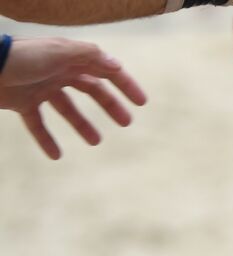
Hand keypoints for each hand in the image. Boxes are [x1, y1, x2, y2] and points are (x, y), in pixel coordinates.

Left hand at [0, 38, 145, 159]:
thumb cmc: (20, 58)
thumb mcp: (58, 52)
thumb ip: (88, 55)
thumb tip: (116, 65)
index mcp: (68, 58)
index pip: (104, 70)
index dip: (125, 84)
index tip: (141, 103)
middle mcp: (56, 72)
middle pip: (90, 89)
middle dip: (109, 105)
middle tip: (126, 123)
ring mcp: (39, 88)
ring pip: (67, 108)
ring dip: (82, 125)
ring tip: (95, 142)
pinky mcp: (22, 102)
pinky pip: (38, 124)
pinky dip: (47, 140)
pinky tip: (56, 155)